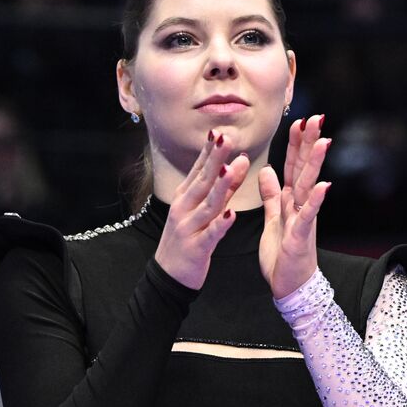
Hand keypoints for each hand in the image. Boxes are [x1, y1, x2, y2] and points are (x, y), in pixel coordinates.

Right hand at [154, 131, 246, 289]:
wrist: (169, 275)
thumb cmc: (188, 237)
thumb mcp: (201, 209)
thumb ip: (221, 188)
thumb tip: (237, 162)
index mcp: (185, 196)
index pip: (199, 169)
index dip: (209, 151)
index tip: (219, 130)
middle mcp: (184, 208)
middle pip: (203, 181)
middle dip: (215, 159)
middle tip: (227, 138)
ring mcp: (189, 227)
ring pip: (208, 204)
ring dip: (221, 186)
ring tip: (231, 169)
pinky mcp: (196, 247)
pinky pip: (211, 234)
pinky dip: (220, 224)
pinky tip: (231, 215)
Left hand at [259, 115, 331, 299]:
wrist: (289, 285)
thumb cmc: (281, 254)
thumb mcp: (273, 219)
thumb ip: (271, 195)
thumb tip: (266, 170)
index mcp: (290, 199)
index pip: (292, 166)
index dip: (295, 144)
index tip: (298, 121)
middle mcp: (299, 204)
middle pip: (303, 168)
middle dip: (309, 143)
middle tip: (316, 118)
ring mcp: (303, 218)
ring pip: (308, 185)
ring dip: (315, 163)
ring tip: (323, 141)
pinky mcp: (301, 235)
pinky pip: (309, 214)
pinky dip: (316, 200)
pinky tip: (324, 185)